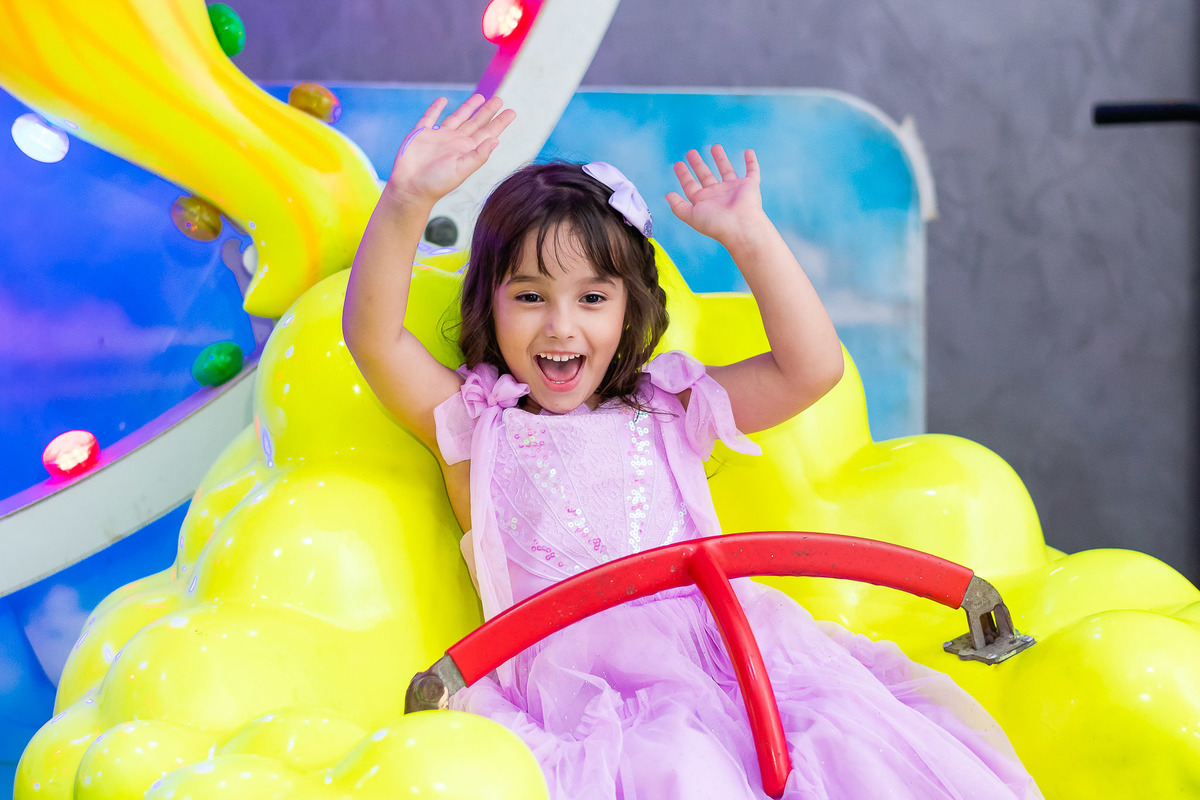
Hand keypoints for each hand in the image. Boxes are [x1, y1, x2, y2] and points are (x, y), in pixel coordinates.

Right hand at [384, 94, 515, 205]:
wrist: (410, 188)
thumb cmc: (437, 183)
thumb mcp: (461, 170)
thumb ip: (478, 155)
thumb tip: (496, 140)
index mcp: (466, 150)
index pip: (487, 133)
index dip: (499, 123)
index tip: (511, 112)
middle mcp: (455, 142)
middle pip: (475, 122)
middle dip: (487, 111)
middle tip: (500, 99)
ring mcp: (438, 137)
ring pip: (457, 117)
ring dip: (468, 107)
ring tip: (480, 97)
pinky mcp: (421, 133)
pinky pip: (430, 117)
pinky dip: (436, 108)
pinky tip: (443, 100)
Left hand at [665, 146, 764, 246]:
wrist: (740, 226)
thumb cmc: (715, 223)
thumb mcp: (691, 215)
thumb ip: (678, 206)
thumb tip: (667, 195)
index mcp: (704, 201)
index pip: (691, 185)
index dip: (683, 175)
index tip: (677, 164)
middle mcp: (718, 194)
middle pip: (706, 175)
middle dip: (698, 164)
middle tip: (690, 152)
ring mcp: (734, 189)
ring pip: (726, 170)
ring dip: (721, 159)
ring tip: (715, 147)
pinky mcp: (750, 185)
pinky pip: (752, 171)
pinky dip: (752, 162)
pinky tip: (749, 151)